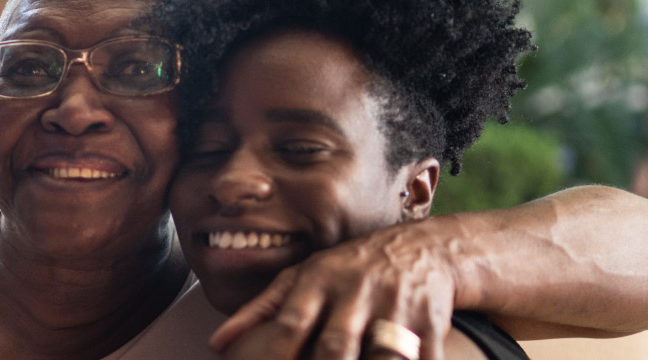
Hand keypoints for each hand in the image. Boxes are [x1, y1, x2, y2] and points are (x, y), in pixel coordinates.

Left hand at [209, 224, 460, 359]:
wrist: (423, 248)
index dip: (278, 350)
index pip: (293, 320)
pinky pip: (425, 357)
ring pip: (383, 354)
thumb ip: (260, 309)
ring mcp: (395, 306)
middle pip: (337, 344)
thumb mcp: (303, 276)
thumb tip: (216, 344)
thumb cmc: (348, 269)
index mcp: (319, 281)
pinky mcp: (431, 321)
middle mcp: (355, 292)